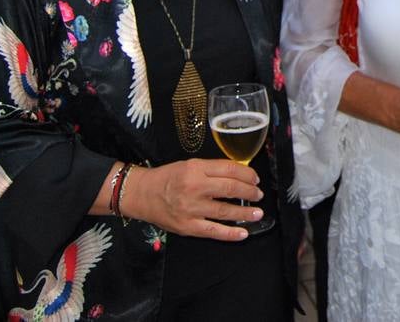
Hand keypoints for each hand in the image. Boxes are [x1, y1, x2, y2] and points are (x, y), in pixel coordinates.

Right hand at [123, 159, 263, 240]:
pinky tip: (243, 233)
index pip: (230, 169)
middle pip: (231, 188)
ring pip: (225, 211)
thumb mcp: (189, 165)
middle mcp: (195, 187)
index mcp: (196, 169)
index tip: (255, 178)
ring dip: (245, 213)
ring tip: (257, 213)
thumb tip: (239, 175)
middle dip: (250, 192)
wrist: (141, 194)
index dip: (247, 174)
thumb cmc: (167, 178)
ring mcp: (191, 209)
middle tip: (258, 195)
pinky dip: (230, 234)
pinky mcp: (187, 226)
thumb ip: (212, 170)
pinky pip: (213, 231)